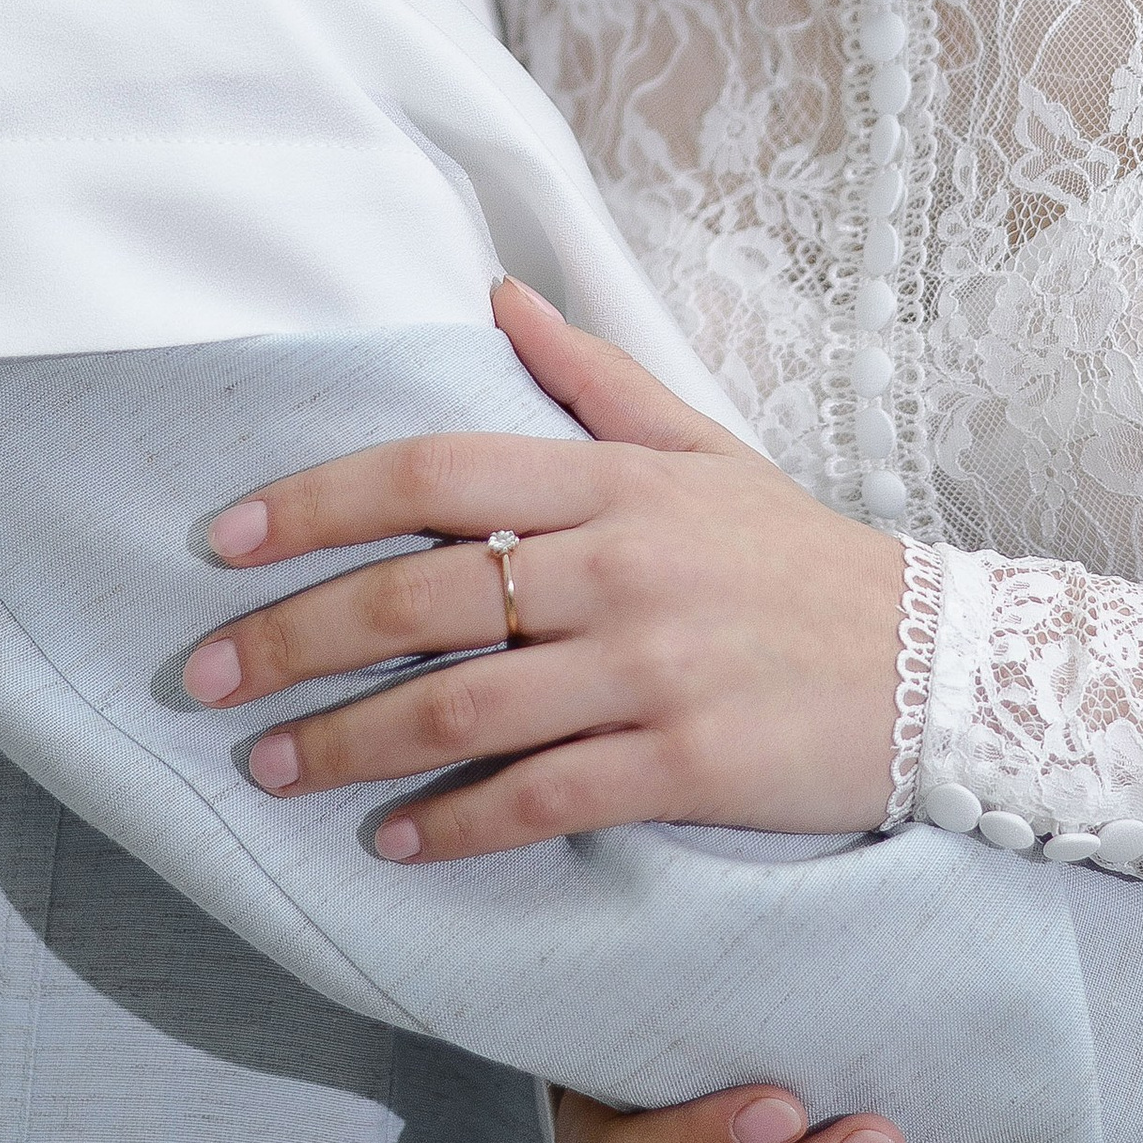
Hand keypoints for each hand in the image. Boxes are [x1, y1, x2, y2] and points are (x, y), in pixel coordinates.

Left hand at [179, 280, 906, 858]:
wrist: (939, 670)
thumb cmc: (800, 558)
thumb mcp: (704, 449)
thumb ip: (591, 379)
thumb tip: (494, 297)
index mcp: (617, 482)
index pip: (435, 472)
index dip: (318, 502)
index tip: (225, 540)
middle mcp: (623, 566)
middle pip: (422, 598)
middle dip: (294, 639)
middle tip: (204, 677)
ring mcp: (652, 670)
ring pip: (463, 709)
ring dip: (348, 744)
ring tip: (268, 767)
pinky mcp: (685, 766)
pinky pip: (542, 799)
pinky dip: (454, 828)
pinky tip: (391, 844)